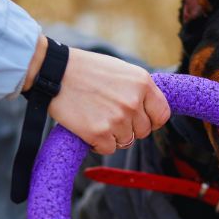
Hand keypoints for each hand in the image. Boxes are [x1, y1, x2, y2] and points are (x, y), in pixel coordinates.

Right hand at [24, 36, 170, 153]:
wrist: (55, 72)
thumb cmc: (87, 69)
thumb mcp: (122, 71)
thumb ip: (139, 89)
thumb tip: (150, 109)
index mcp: (143, 83)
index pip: (162, 114)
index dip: (153, 121)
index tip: (143, 121)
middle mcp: (134, 102)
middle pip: (143, 131)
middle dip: (130, 128)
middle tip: (111, 118)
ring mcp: (117, 119)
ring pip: (126, 141)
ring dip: (114, 136)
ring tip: (97, 119)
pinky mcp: (99, 133)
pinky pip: (108, 149)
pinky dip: (99, 143)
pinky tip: (89, 128)